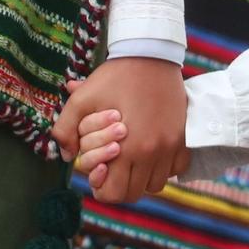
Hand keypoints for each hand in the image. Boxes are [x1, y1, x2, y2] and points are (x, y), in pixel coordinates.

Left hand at [54, 57, 188, 203]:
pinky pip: (176, 169)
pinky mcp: (184, 137)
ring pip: (156, 184)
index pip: (113, 193)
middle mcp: (151, 153)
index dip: (101, 188)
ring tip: (132, 159)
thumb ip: (65, 129)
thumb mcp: (82, 99)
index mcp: (126, 148)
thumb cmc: (114, 77)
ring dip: (142, 178)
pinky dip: (164, 167)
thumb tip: (65, 156)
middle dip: (120, 185)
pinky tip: (152, 152)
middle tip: (113, 167)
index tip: (99, 173)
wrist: (151, 55)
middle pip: (134, 193)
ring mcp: (171, 146)